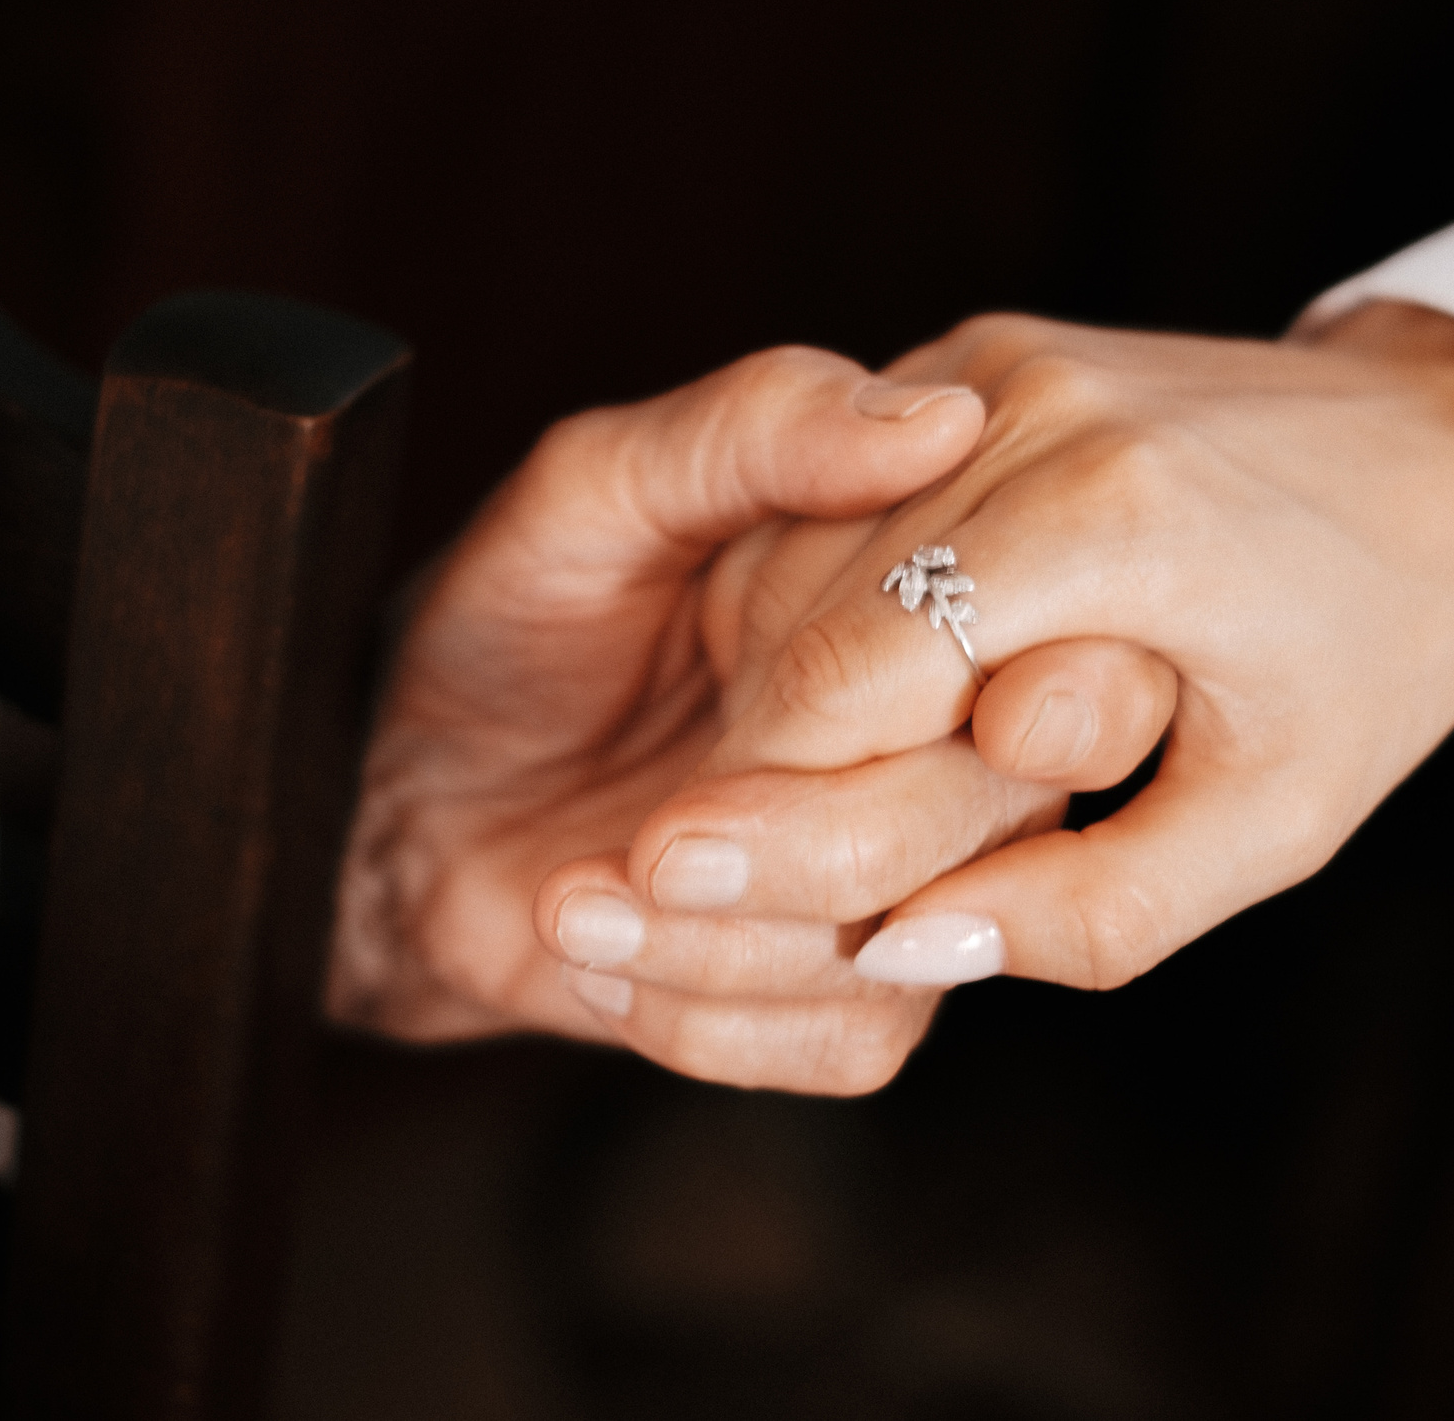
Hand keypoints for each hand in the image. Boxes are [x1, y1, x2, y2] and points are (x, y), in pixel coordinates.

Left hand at [324, 347, 993, 1068]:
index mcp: (931, 599)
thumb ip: (758, 427)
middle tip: (656, 835)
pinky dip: (704, 1014)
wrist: (398, 794)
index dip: (942, 688)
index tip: (785, 700)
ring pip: (915, 945)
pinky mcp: (843, 993)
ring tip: (586, 891)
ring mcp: (909, 875)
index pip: (1055, 644)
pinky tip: (602, 942)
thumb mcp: (597, 488)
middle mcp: (948, 737)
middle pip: (987, 816)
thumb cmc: (510, 623)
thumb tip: (936, 414)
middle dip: (808, 842)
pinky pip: (852, 1038)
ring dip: (724, 939)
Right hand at [542, 304, 1453, 1081]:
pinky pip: (830, 492)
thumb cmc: (1376, 653)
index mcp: (1106, 519)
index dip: (772, 801)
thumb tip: (897, 952)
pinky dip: (818, 596)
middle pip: (791, 608)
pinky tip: (879, 685)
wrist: (1447, 454)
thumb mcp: (1277, 824)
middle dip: (763, 751)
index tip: (719, 889)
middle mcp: (1027, 407)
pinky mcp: (971, 355)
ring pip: (787, 544)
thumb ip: (1091, 915)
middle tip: (760, 860)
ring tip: (842, 783)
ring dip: (778, 675)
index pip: (843, 675)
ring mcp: (990, 362)